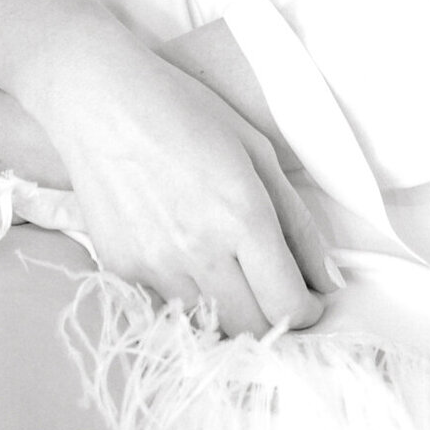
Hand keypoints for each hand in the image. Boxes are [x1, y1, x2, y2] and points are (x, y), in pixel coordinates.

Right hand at [1, 6, 330, 338]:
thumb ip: (298, 221)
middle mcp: (200, 250)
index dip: (307, 311)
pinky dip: (184, 296)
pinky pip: (165, 307)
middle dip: (272, 317)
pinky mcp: (122, 268)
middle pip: (252, 329)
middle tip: (269, 288)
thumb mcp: (256, 149)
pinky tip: (181, 255)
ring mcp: (156, 265)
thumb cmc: (184, 110)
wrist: (99, 99)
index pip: (288, 307)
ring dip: (227, 310)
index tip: (306, 297)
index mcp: (242, 216)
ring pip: (209, 326)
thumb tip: (329, 282)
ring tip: (224, 268)